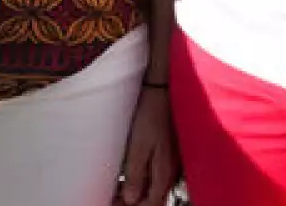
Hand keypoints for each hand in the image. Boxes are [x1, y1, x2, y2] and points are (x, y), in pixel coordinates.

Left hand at [117, 86, 177, 205]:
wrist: (164, 90)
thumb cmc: (151, 113)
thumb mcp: (139, 145)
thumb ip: (136, 174)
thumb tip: (131, 199)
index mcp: (165, 172)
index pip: (151, 204)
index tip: (113, 203)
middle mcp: (171, 171)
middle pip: (154, 199)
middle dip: (134, 202)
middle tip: (113, 198)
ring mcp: (172, 163)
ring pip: (156, 188)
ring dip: (138, 193)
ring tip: (118, 189)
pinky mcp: (169, 154)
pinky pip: (157, 176)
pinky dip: (143, 181)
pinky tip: (130, 175)